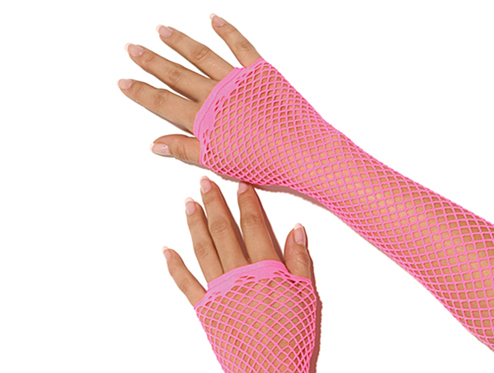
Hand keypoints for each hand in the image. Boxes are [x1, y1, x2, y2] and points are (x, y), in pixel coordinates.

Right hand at [119, 15, 260, 164]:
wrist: (299, 152)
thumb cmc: (264, 162)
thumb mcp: (219, 163)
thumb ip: (186, 150)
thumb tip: (157, 144)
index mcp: (204, 120)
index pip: (164, 103)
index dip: (141, 92)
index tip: (124, 82)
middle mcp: (216, 95)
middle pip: (176, 75)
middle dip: (152, 62)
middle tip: (133, 49)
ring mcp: (237, 80)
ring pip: (202, 56)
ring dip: (180, 42)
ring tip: (162, 31)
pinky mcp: (260, 72)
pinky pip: (240, 46)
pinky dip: (226, 31)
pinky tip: (213, 20)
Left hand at [162, 177, 311, 306]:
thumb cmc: (294, 339)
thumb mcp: (307, 296)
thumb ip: (300, 261)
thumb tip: (296, 229)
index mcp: (267, 269)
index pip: (255, 227)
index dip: (247, 203)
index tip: (240, 185)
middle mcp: (239, 275)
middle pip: (224, 232)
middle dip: (214, 205)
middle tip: (204, 183)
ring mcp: (219, 292)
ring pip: (204, 250)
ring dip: (195, 225)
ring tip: (188, 204)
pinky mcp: (205, 311)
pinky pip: (186, 283)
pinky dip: (175, 265)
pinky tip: (167, 250)